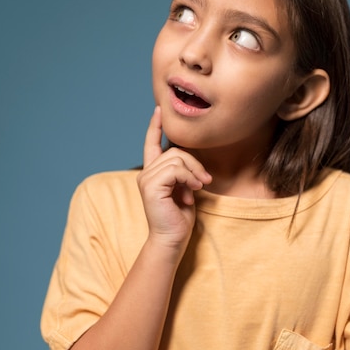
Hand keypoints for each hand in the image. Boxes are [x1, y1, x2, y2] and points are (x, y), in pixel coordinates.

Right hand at [137, 108, 211, 251]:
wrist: (172, 239)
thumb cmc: (179, 218)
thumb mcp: (185, 189)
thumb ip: (183, 172)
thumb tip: (189, 161)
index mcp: (152, 173)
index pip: (151, 144)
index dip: (155, 127)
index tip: (159, 110)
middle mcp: (145, 173)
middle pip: (175, 151)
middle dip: (194, 164)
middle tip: (203, 181)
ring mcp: (146, 179)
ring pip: (177, 158)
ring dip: (193, 172)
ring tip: (197, 187)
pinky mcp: (150, 185)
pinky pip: (175, 169)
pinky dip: (189, 177)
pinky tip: (193, 190)